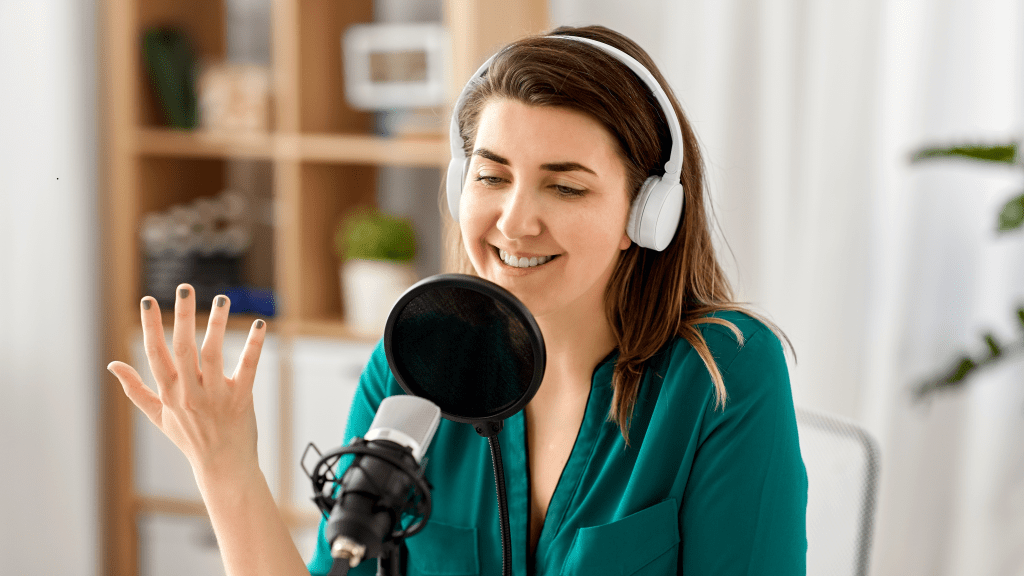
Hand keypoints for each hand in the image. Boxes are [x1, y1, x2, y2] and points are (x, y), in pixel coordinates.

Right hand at [107, 283, 267, 481]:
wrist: (222, 466)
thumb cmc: (189, 439)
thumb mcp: (157, 416)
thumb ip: (135, 389)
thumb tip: (113, 365)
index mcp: (169, 392)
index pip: (155, 353)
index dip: (150, 327)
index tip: (147, 301)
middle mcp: (189, 392)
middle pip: (183, 348)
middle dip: (182, 316)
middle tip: (185, 287)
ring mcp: (215, 395)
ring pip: (214, 353)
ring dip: (217, 325)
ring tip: (222, 299)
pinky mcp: (241, 399)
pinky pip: (247, 367)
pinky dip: (254, 345)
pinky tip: (260, 325)